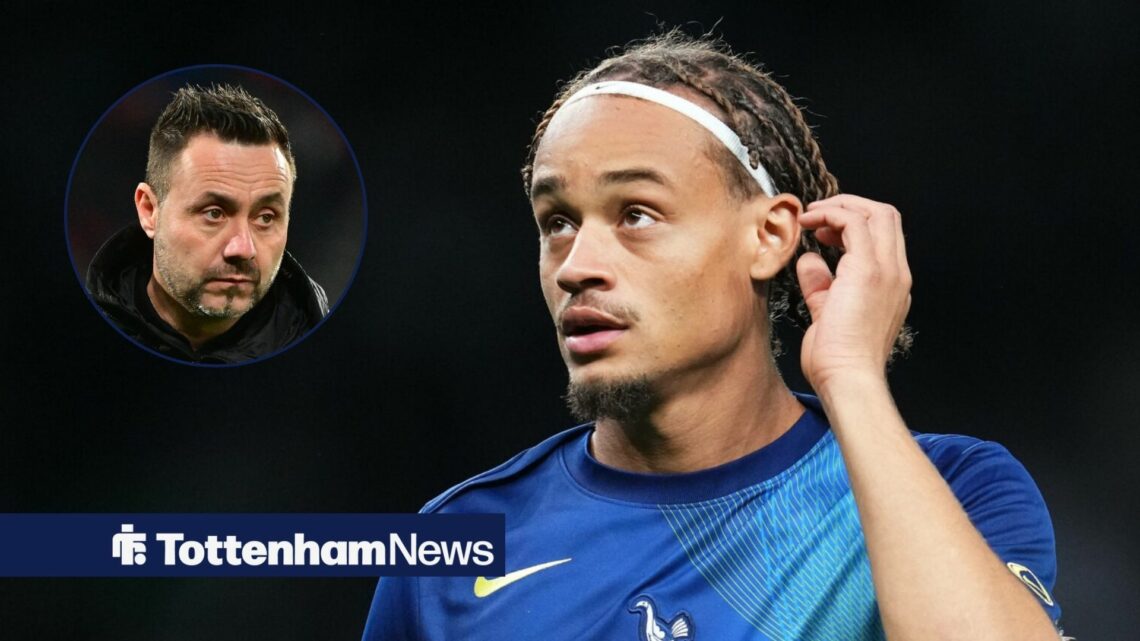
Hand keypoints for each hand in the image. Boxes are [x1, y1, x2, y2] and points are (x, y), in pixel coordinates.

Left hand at [796, 195, 911, 393]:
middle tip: (818, 214)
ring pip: (877, 213)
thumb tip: (809, 261)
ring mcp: (887, 271)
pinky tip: (810, 223)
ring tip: (811, 216)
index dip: (853, 223)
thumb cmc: (837, 357)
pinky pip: (854, 223)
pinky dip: (831, 215)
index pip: (884, 236)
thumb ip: (821, 284)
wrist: (847, 378)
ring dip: (840, 206)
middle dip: (850, 205)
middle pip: (886, 216)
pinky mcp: (868, 271)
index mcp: (892, 284)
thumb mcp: (826, 312)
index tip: (823, 232)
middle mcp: (897, 274)